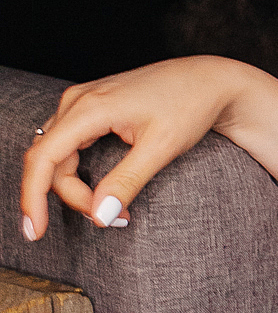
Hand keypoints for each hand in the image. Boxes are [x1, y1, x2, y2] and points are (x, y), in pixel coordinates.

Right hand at [20, 56, 243, 239]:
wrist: (210, 80)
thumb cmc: (190, 105)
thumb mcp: (161, 148)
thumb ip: (127, 182)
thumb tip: (99, 215)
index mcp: (89, 107)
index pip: (43, 158)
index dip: (32, 198)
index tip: (37, 232)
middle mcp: (78, 100)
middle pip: (49, 161)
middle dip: (73, 196)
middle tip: (114, 217)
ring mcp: (82, 101)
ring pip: (57, 155)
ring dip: (75, 187)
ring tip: (114, 207)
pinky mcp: (92, 107)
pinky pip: (68, 144)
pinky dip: (79, 172)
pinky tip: (101, 189)